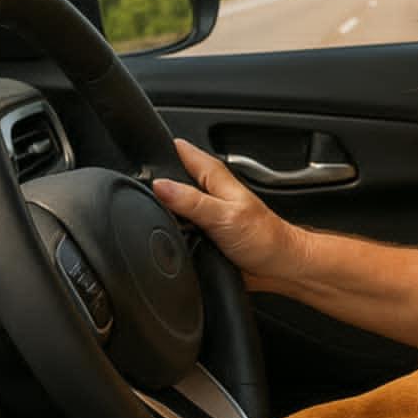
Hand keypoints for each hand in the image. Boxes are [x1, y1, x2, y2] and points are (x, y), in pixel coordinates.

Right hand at [152, 138, 300, 291]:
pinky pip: (179, 227)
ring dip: (162, 210)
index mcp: (214, 176)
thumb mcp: (225, 216)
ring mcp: (204, 213)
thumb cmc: (265, 239)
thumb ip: (192, 201)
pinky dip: (171, 230)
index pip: (181, 151)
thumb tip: (160, 186)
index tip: (138, 159)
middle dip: (154, 184)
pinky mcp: (203, 233)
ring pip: (172, 204)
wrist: (279, 267)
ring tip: (151, 218)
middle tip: (138, 196)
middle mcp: (208, 191)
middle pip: (171, 178)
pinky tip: (167, 237)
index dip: (160, 150)